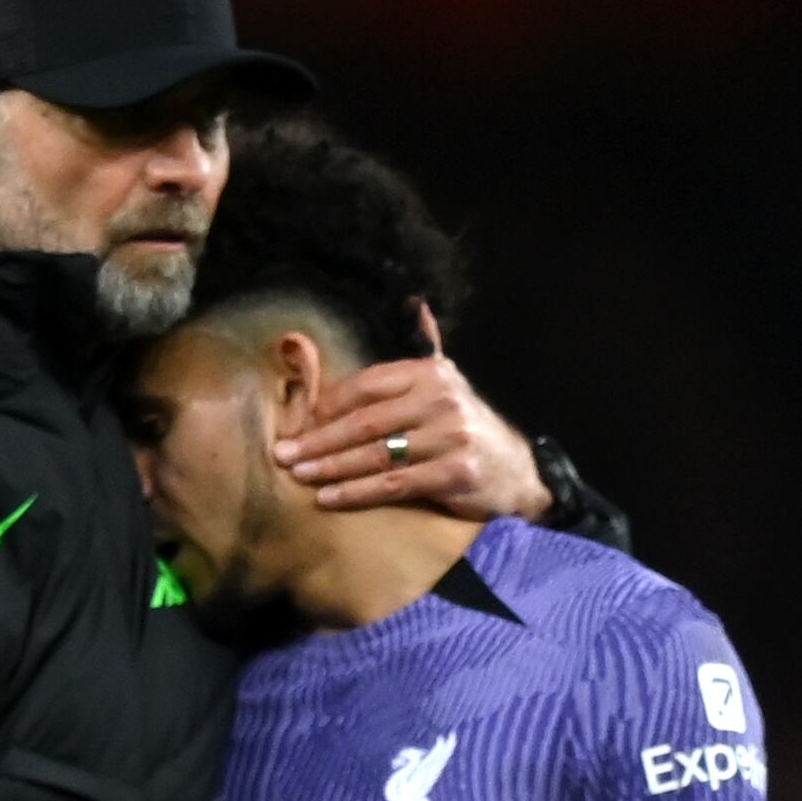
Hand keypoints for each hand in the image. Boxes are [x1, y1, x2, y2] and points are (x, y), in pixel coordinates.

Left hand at [274, 306, 545, 521]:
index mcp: (430, 374)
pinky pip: (393, 485)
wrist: (518, 472)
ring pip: (376, 454)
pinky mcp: (453, 474)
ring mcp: (448, 437)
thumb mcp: (450, 382)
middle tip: (282, 454)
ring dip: (331, 467)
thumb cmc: (469, 429)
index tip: (298, 422)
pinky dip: (357, 494)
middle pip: (365, 421)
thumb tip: (415, 300)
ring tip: (298, 476)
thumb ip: (427, 346)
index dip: (329, 405)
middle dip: (319, 439)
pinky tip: (328, 500)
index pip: (367, 384)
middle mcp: (440, 400)